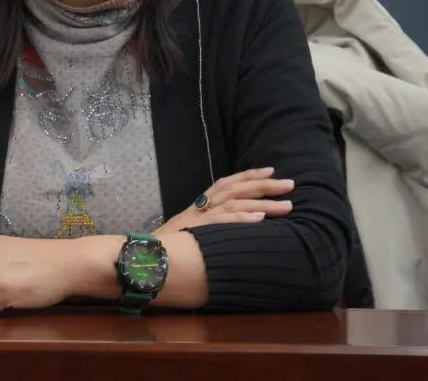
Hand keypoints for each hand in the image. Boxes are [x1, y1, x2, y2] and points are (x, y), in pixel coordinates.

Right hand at [155, 167, 294, 236]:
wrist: (139, 257)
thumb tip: (227, 230)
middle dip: (264, 185)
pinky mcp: (197, 231)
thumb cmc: (164, 250)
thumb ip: (204, 229)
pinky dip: (243, 218)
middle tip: (289, 183)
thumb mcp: (186, 234)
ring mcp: (198, 218)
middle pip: (235, 189)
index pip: (226, 183)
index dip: (248, 175)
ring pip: (235, 203)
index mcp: (198, 206)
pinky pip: (223, 221)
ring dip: (264, 203)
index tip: (270, 170)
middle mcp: (200, 207)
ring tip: (287, 205)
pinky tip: (262, 218)